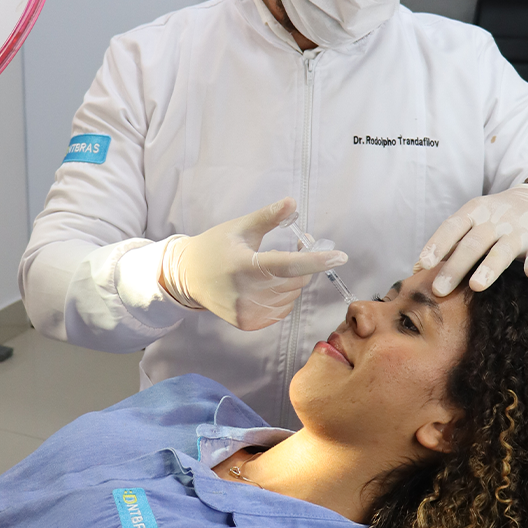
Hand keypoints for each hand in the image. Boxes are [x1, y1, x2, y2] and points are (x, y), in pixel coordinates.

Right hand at [160, 198, 348, 330]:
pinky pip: (282, 309)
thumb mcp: (240, 228)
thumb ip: (267, 217)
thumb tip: (293, 203)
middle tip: (288, 249)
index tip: (340, 257)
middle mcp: (245, 293)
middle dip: (301, 266)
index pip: (287, 265)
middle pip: (295, 281)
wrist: (187, 277)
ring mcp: (247, 312)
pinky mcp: (248, 324)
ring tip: (267, 270)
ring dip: (290, 282)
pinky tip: (263, 287)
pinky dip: (282, 297)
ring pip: (291, 296)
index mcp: (244, 265)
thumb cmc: (215, 247)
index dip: (316, 261)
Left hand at [416, 183, 527, 294]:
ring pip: (502, 251)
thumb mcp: (473, 221)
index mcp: (474, 212)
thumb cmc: (497, 218)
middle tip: (439, 289)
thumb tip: (416, 269)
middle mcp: (495, 221)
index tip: (423, 264)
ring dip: (489, 268)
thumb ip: (450, 243)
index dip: (438, 244)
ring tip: (476, 286)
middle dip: (455, 267)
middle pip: (473, 244)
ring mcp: (519, 232)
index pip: (452, 227)